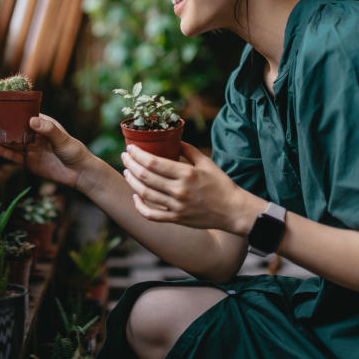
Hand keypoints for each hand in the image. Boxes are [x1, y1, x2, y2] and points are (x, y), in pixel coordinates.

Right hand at [0, 114, 92, 189]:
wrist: (79, 173)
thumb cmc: (74, 151)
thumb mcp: (62, 139)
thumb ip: (47, 130)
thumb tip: (31, 120)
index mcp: (44, 125)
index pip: (26, 116)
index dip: (13, 113)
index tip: (1, 110)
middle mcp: (35, 136)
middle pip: (16, 130)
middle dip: (3, 127)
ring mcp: (31, 149)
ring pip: (12, 143)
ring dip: (0, 139)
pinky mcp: (29, 162)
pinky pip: (14, 157)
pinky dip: (4, 153)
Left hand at [121, 142, 249, 231]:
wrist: (233, 211)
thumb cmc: (221, 184)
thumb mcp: (207, 163)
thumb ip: (189, 150)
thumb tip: (174, 140)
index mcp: (186, 174)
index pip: (153, 162)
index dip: (138, 154)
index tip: (130, 148)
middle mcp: (179, 190)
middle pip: (145, 176)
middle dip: (130, 165)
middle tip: (125, 157)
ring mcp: (176, 206)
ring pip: (145, 194)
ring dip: (131, 181)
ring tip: (126, 172)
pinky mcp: (176, 219)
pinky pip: (152, 215)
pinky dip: (140, 206)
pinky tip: (135, 197)